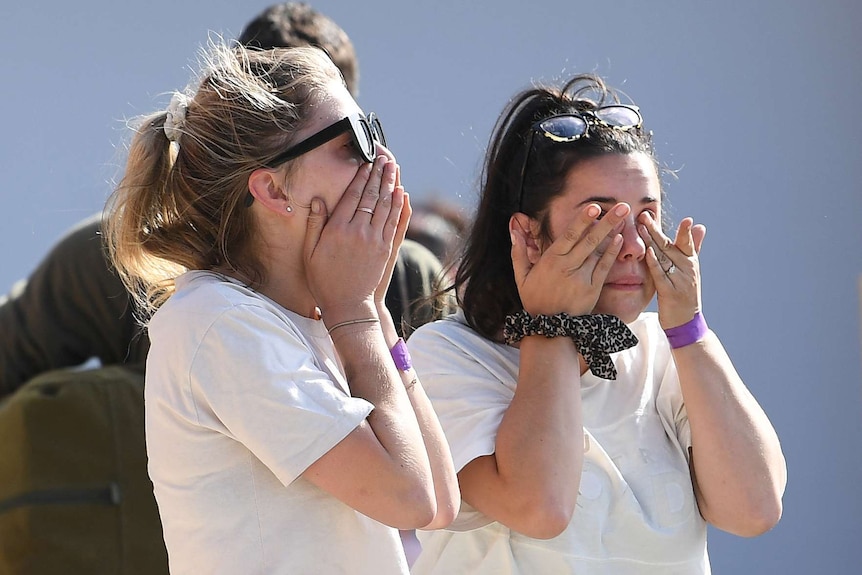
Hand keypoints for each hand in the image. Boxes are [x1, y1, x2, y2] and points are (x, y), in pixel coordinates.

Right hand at [303, 155, 403, 323]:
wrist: (348, 306)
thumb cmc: (324, 280)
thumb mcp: (310, 253)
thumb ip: (314, 225)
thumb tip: (318, 199)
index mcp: (338, 230)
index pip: (352, 195)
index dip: (360, 176)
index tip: (365, 162)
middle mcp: (359, 232)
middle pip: (371, 196)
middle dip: (378, 174)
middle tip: (384, 156)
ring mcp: (375, 240)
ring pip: (386, 205)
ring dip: (391, 184)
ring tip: (394, 167)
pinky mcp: (386, 250)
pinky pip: (395, 222)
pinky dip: (399, 205)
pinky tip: (401, 193)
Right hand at [510, 202, 629, 316]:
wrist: (549, 329)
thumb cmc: (535, 300)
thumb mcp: (521, 277)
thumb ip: (518, 252)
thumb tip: (513, 229)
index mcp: (551, 261)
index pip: (570, 236)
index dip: (583, 220)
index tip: (594, 207)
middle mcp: (568, 267)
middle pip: (590, 240)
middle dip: (607, 222)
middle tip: (622, 206)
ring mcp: (583, 278)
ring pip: (599, 251)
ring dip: (612, 232)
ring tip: (625, 217)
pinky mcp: (593, 289)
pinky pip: (604, 267)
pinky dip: (611, 253)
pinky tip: (619, 239)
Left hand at [638, 212, 706, 328]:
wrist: (685, 322)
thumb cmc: (685, 293)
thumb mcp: (691, 270)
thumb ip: (694, 247)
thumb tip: (700, 225)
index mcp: (691, 263)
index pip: (687, 243)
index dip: (685, 231)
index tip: (685, 219)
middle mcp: (688, 270)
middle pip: (670, 247)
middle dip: (657, 230)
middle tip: (645, 215)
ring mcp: (679, 281)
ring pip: (664, 257)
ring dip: (652, 241)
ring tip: (641, 227)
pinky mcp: (669, 292)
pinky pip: (660, 274)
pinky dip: (655, 262)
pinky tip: (648, 251)